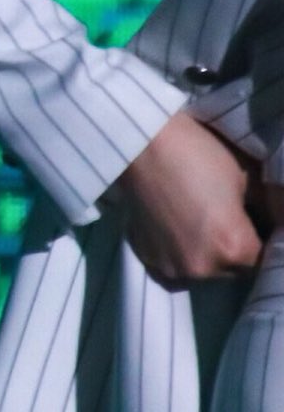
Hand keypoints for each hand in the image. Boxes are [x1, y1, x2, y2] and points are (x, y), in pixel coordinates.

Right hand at [109, 109, 262, 284]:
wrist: (141, 141)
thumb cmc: (199, 153)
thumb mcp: (248, 180)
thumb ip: (266, 210)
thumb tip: (275, 221)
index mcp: (235, 248)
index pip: (264, 259)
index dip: (263, 239)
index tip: (255, 222)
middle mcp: (203, 267)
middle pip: (233, 270)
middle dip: (233, 250)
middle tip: (225, 220)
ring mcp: (171, 266)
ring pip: (202, 270)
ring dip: (205, 253)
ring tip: (197, 223)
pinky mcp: (147, 257)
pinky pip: (173, 265)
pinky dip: (178, 251)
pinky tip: (175, 226)